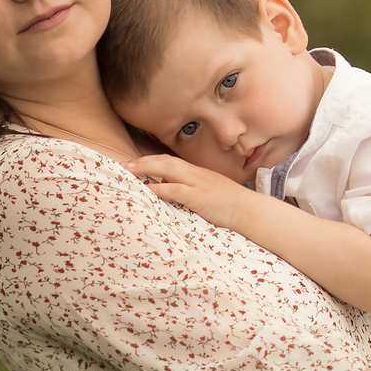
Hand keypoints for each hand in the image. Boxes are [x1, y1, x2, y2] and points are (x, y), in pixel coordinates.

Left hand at [127, 152, 258, 234]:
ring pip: (167, 170)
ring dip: (145, 169)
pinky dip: (158, 188)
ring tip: (128, 171)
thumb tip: (167, 189)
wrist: (248, 209)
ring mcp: (197, 183)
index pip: (169, 161)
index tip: (133, 163)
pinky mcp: (198, 196)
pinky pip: (174, 189)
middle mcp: (195, 173)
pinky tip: (145, 189)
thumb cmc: (228, 204)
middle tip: (122, 164)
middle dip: (142, 161)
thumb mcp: (205, 192)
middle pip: (164, 161)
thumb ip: (187, 189)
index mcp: (196, 172)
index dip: (150, 160)